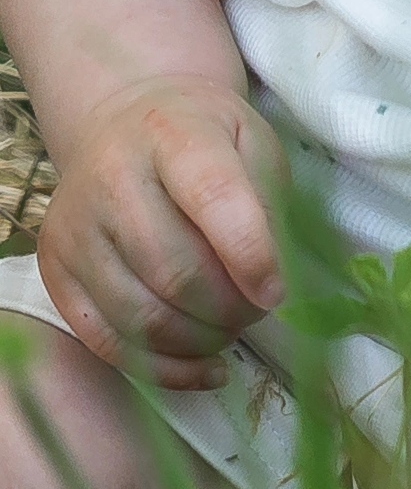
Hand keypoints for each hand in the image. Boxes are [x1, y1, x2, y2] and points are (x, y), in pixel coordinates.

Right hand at [37, 75, 283, 387]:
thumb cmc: (202, 135)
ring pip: (138, 315)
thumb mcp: (250, 138)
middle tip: (258, 312)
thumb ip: (265, 199)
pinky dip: (162, 367)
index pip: (213, 197)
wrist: (122, 121)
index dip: (250, 253)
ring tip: (232, 331)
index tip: (277, 292)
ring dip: (198, 340)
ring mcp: (75, 230)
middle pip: (173, 268)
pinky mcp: (54, 271)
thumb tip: (270, 279)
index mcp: (172, 134)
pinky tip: (203, 368)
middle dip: (228, 307)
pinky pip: (105, 341)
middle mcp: (112, 180)